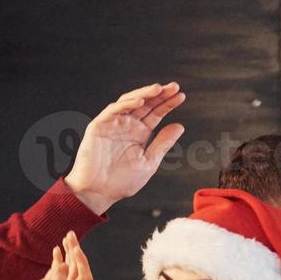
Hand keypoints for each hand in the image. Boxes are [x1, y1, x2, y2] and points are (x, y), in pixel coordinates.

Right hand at [0, 234, 93, 279]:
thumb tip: (67, 265)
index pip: (84, 277)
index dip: (82, 261)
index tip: (74, 247)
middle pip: (78, 270)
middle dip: (76, 252)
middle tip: (71, 235)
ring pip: (68, 268)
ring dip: (69, 253)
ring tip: (68, 236)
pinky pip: (56, 271)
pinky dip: (58, 259)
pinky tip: (57, 249)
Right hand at [63, 83, 185, 214]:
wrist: (100, 192)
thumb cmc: (122, 181)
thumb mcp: (149, 161)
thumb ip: (163, 143)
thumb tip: (180, 126)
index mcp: (139, 133)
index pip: (155, 113)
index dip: (167, 104)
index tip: (181, 96)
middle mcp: (126, 125)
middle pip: (145, 105)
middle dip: (159, 95)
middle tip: (175, 87)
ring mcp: (113, 124)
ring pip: (129, 103)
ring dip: (144, 95)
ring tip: (159, 89)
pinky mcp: (99, 126)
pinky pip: (113, 111)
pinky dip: (126, 105)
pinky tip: (140, 101)